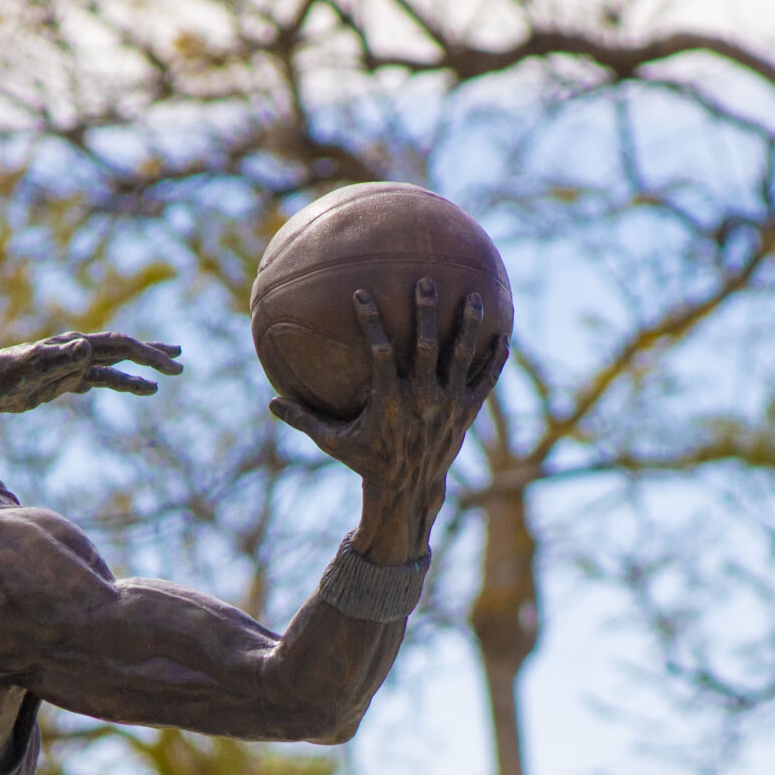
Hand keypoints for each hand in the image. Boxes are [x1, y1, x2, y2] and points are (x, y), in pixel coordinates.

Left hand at [0, 332, 182, 414]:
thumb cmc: (4, 376)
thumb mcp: (32, 368)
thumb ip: (59, 358)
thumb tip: (87, 348)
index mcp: (73, 345)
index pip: (118, 345)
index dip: (145, 353)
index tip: (168, 364)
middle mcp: (77, 350)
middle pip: (122, 349)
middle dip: (152, 354)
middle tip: (180, 361)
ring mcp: (73, 366)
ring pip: (116, 366)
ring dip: (141, 370)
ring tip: (167, 377)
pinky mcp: (66, 380)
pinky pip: (101, 381)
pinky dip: (123, 383)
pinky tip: (140, 389)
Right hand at [270, 279, 504, 516]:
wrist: (408, 493)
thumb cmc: (366, 461)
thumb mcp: (332, 441)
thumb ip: (303, 418)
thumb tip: (269, 402)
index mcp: (389, 400)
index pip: (379, 353)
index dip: (370, 322)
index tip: (361, 294)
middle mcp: (422, 399)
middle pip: (427, 346)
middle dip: (427, 311)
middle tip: (426, 281)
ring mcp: (448, 405)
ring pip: (461, 357)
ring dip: (469, 325)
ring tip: (475, 296)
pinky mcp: (466, 413)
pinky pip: (485, 380)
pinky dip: (495, 358)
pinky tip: (505, 334)